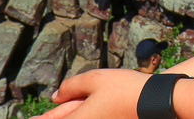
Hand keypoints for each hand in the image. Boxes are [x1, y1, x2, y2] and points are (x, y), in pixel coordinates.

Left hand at [33, 68, 148, 118]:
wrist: (156, 102)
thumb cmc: (125, 89)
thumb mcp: (95, 78)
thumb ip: (70, 86)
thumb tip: (55, 96)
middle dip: (52, 118)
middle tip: (38, 117)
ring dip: (67, 116)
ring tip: (54, 114)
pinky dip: (81, 116)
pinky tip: (78, 111)